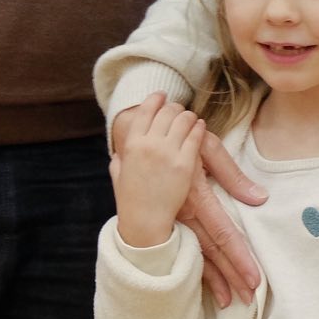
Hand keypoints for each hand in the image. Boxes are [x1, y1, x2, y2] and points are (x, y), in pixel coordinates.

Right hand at [110, 97, 206, 248]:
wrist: (145, 222)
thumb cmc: (130, 201)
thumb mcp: (118, 173)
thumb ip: (120, 158)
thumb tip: (119, 151)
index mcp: (131, 144)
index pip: (145, 110)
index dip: (155, 99)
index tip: (162, 95)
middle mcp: (149, 144)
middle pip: (167, 111)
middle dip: (174, 108)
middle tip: (179, 111)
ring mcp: (168, 152)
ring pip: (184, 119)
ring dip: (188, 116)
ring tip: (190, 120)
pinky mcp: (186, 163)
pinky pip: (196, 135)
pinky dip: (199, 127)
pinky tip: (200, 128)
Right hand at [112, 94, 267, 304]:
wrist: (141, 135)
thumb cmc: (181, 139)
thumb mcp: (208, 147)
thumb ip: (233, 174)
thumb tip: (260, 198)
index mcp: (195, 195)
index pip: (223, 233)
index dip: (239, 257)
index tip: (254, 279)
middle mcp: (182, 214)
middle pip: (211, 252)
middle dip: (230, 276)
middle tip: (249, 298)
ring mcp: (172, 220)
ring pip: (196, 255)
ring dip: (214, 279)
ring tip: (230, 301)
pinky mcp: (167, 221)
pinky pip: (184, 249)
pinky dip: (197, 268)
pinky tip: (208, 284)